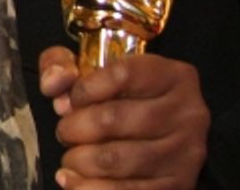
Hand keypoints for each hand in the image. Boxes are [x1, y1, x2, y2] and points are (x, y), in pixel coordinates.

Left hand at [38, 45, 208, 188]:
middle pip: (113, 119)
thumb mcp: (91, 65)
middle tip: (65, 132)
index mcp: (171, 76)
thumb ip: (62, 62)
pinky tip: (72, 181)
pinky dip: (90, 188)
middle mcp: (186, 113)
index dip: (84, 89)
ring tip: (70, 158)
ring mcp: (184, 153)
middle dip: (74, 128)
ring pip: (117, 160)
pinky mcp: (178, 186)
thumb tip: (54, 83)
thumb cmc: (121, 95)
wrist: (161, 130)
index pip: (120, 75)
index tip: (70, 100)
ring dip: (80, 161)